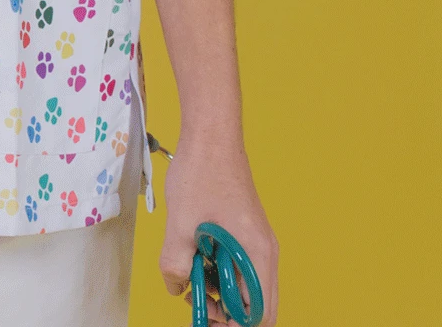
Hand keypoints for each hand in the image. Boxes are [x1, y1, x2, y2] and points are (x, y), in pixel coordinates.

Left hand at [159, 129, 278, 323]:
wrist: (211, 134)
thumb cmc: (201, 172)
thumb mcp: (181, 223)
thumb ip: (175, 262)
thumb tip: (176, 288)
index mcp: (258, 255)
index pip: (260, 315)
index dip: (234, 326)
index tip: (207, 319)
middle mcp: (265, 252)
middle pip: (256, 305)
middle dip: (227, 313)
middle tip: (196, 303)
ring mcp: (257, 240)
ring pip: (247, 285)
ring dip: (221, 291)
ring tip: (191, 278)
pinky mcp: (246, 230)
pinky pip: (240, 265)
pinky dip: (220, 271)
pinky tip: (196, 258)